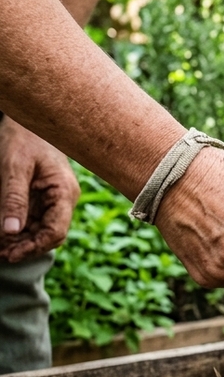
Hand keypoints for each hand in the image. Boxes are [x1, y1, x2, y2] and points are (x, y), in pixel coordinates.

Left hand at [0, 118, 79, 261]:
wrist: (27, 122)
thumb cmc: (23, 139)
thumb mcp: (13, 168)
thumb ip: (12, 199)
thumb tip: (9, 231)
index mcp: (64, 192)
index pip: (56, 231)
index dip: (34, 247)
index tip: (10, 254)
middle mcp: (64, 199)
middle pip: (50, 235)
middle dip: (26, 247)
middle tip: (0, 254)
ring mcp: (55, 199)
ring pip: (42, 230)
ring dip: (21, 241)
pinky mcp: (44, 198)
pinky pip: (35, 220)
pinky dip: (20, 230)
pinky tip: (4, 234)